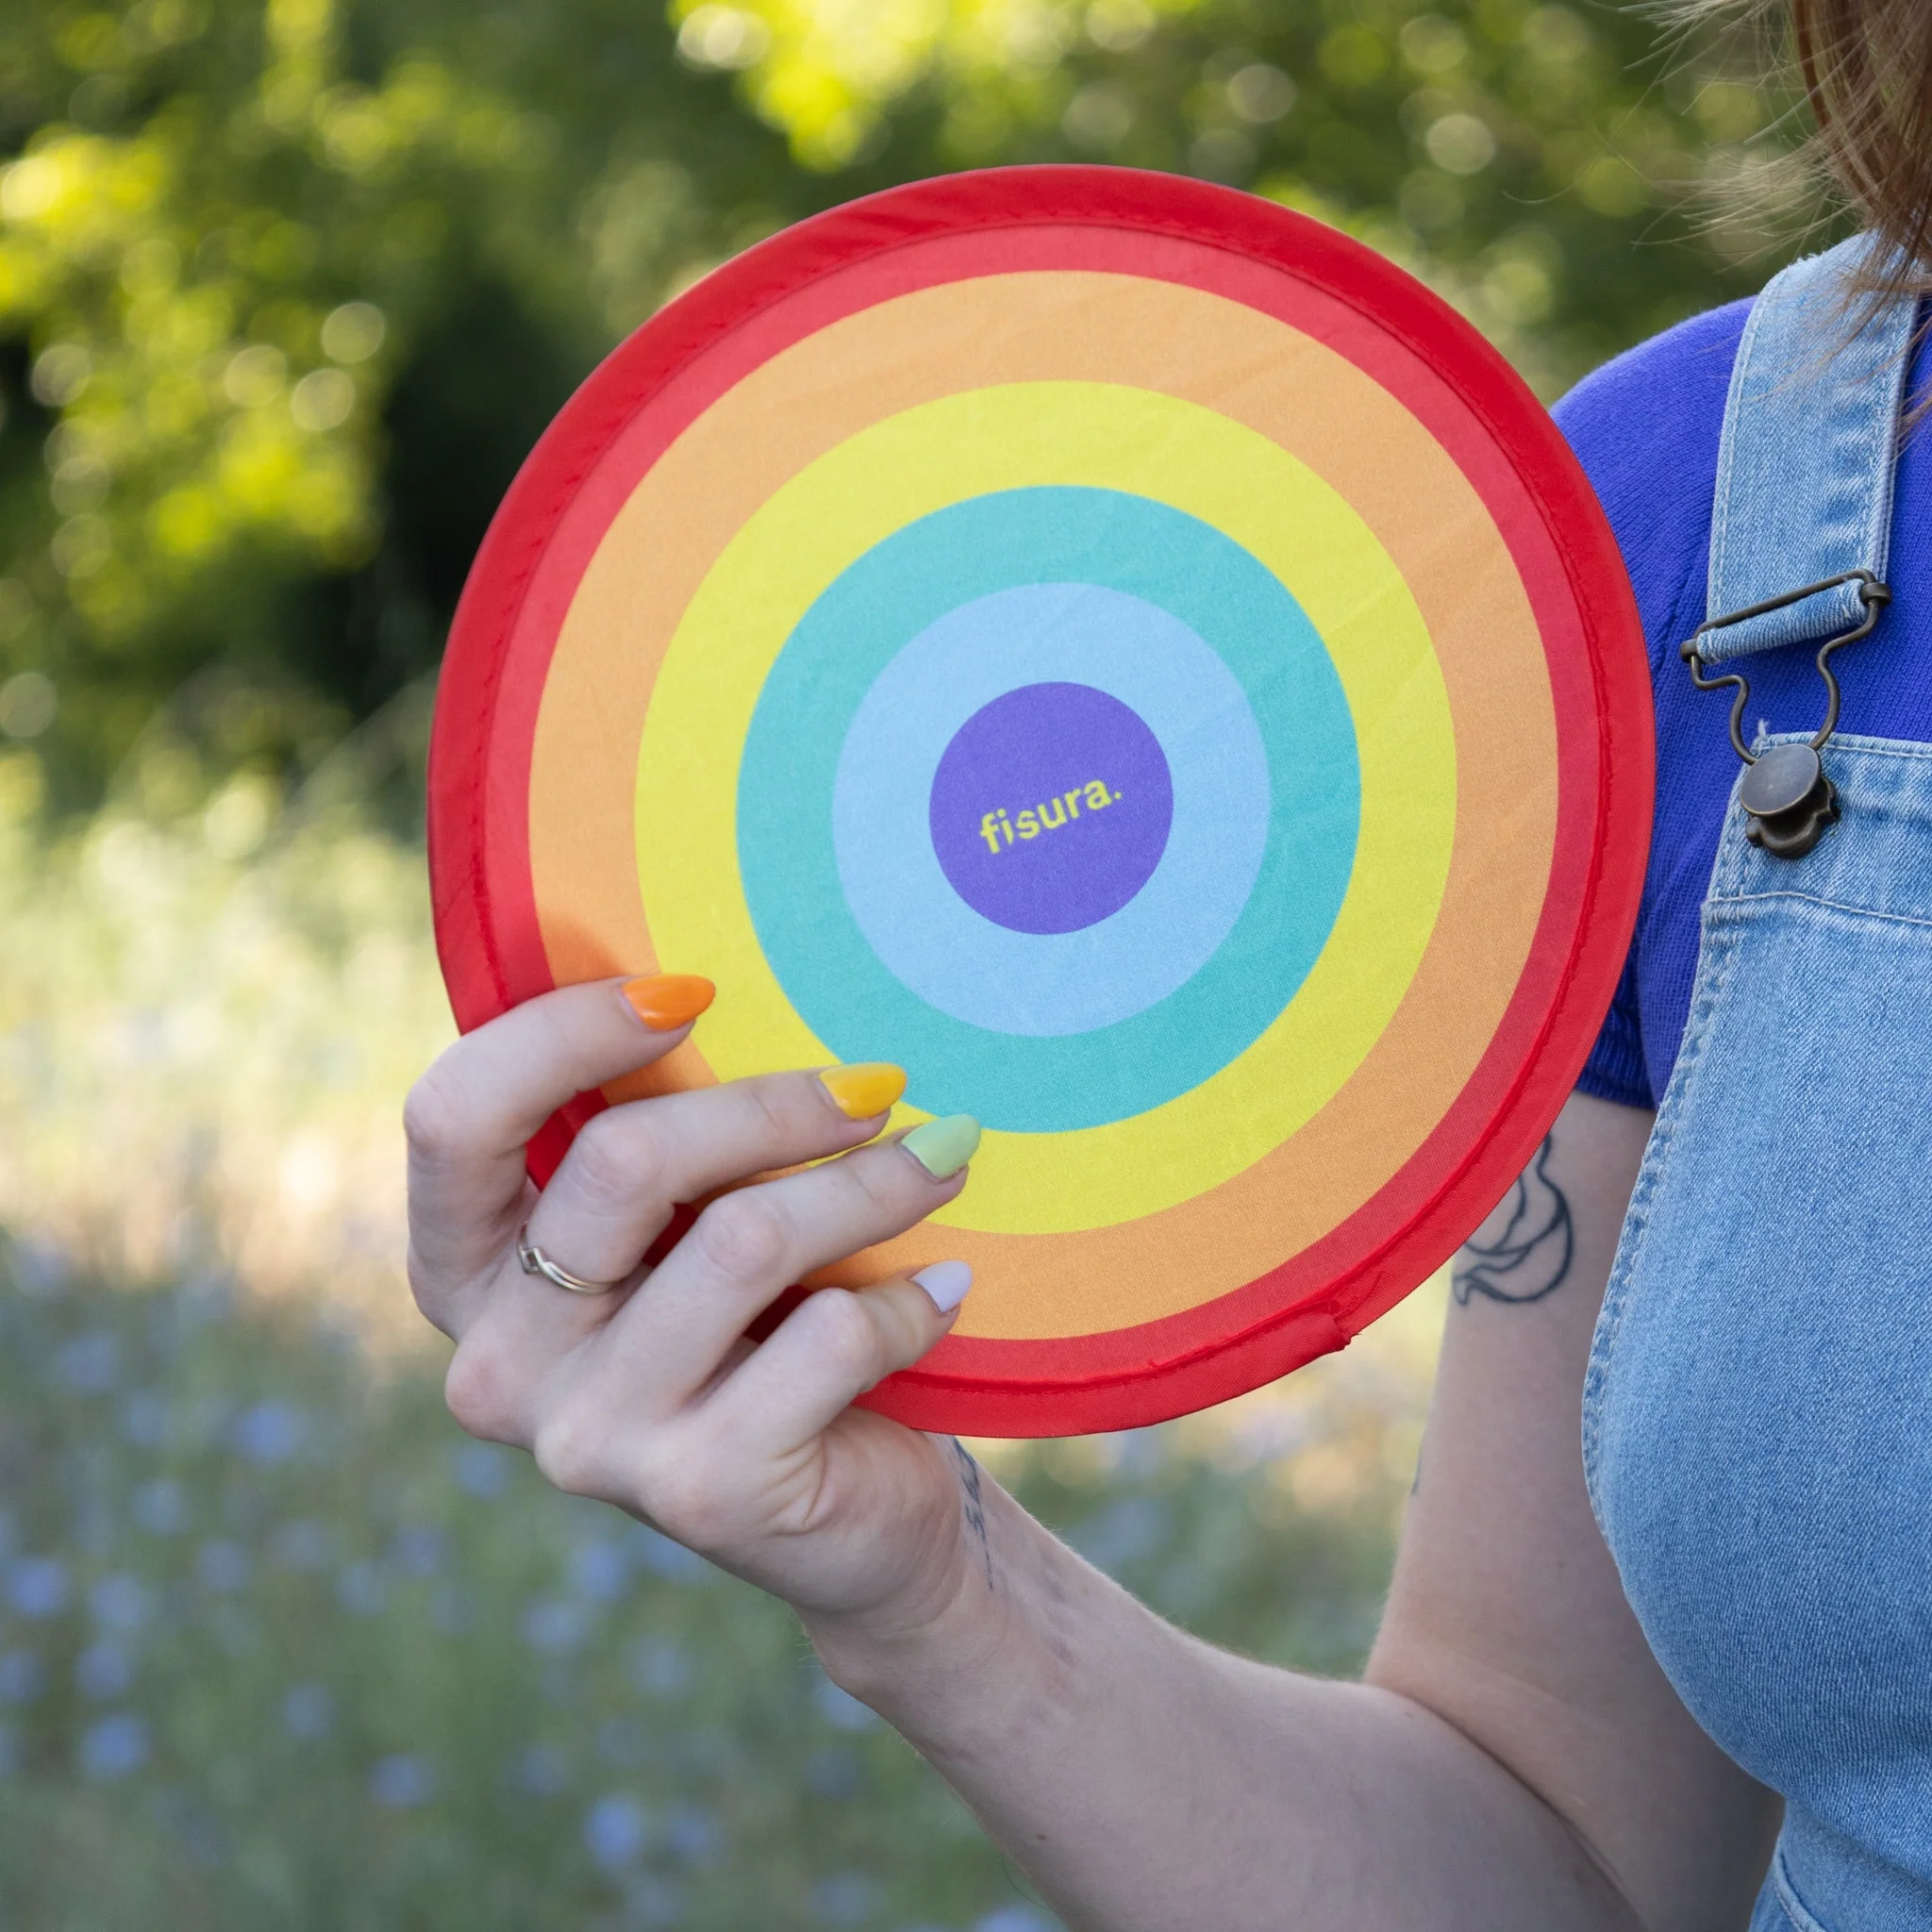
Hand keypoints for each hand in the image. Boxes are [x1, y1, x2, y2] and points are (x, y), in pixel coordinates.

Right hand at [404, 974, 982, 1627]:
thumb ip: (659, 1137)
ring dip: (871, 1184)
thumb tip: (711, 980)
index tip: (695, 990)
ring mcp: (588, 1440)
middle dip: (775, 1103)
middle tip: (879, 1083)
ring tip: (943, 1159)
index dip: (564, 1032)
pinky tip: (942, 1290)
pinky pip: (828, 1333)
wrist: (853, 1521)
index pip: (453, 1116)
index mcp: (465, 1273)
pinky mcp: (700, 1492)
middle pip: (621, 1159)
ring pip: (744, 1237)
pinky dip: (907, 1298)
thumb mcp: (685, 1226)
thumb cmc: (764, 1328)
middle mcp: (497, 1364)